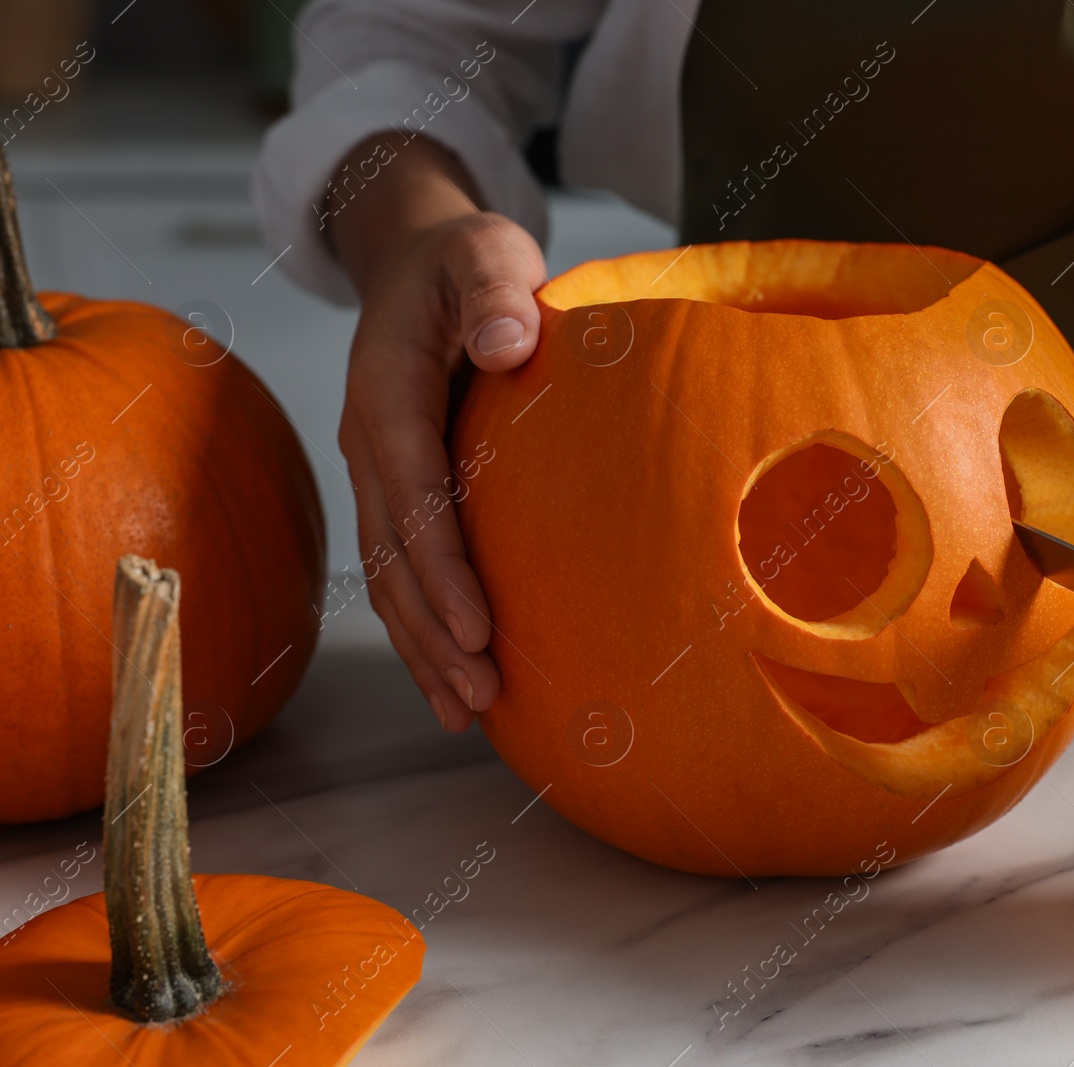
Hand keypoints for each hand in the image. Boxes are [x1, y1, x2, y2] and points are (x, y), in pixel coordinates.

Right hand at [329, 135, 546, 730]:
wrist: (419, 262)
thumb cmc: (465, 261)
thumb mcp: (485, 253)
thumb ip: (494, 293)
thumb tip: (506, 343)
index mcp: (386, 390)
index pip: (412, 490)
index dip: (442, 566)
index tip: (481, 629)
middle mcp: (369, 440)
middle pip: (393, 553)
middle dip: (433, 632)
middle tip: (481, 696)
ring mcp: (377, 470)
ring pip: (389, 575)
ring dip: (424, 646)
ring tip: (469, 711)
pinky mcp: (397, 489)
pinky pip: (401, 567)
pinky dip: (423, 626)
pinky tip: (455, 679)